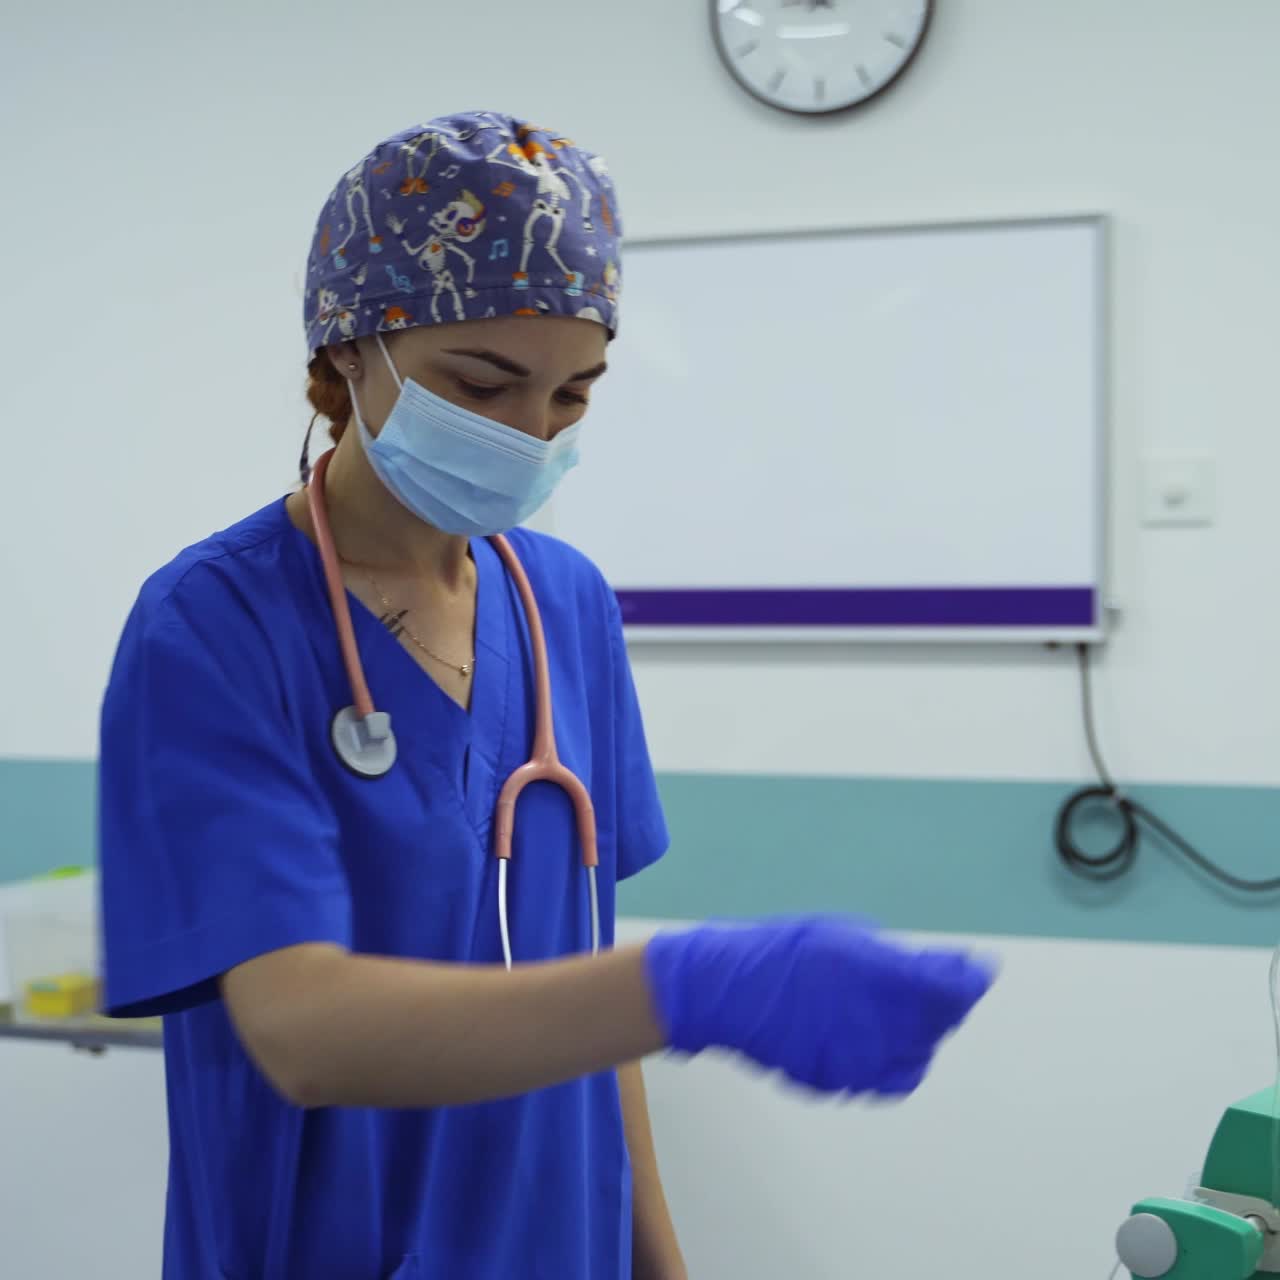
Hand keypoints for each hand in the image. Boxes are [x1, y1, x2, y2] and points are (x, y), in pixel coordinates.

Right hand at [643, 915, 993, 1096]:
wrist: (727, 989)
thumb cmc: (786, 949)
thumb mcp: (845, 936)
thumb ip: (897, 958)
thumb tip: (944, 968)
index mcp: (878, 975)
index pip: (951, 987)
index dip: (971, 978)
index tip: (979, 969)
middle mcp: (876, 1022)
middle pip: (940, 1023)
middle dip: (943, 1003)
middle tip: (931, 985)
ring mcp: (858, 1058)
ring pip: (918, 1054)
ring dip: (920, 1034)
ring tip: (895, 1011)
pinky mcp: (840, 1081)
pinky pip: (888, 1078)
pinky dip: (895, 1061)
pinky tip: (878, 1040)